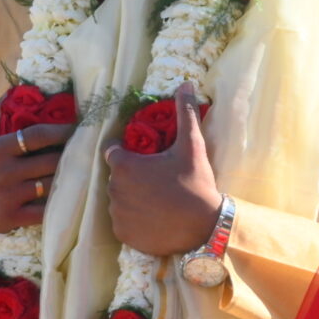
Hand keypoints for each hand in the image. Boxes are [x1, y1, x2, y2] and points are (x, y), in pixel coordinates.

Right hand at [0, 99, 72, 245]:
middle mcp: (5, 171)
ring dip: (68, 179)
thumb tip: (13, 89)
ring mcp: (9, 196)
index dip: (61, 131)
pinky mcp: (11, 218)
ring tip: (84, 173)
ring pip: (51, 185)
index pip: (37, 135)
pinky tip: (68, 199)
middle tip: (88, 152)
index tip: (77, 128)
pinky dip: (57, 205)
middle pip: (51, 160)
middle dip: (71, 156)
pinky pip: (43, 211)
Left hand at [103, 81, 222, 256]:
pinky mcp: (123, 234)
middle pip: (116, 177)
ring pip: (119, 200)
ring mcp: (117, 215)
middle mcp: (113, 190)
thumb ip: (185, 113)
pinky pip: (123, 222)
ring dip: (131, 197)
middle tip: (156, 179)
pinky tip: (153, 217)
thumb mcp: (192, 145)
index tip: (143, 157)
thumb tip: (186, 83)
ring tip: (156, 200)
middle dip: (131, 176)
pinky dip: (133, 219)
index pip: (113, 152)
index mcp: (124, 166)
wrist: (205, 227)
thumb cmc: (196, 183)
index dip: (125, 151)